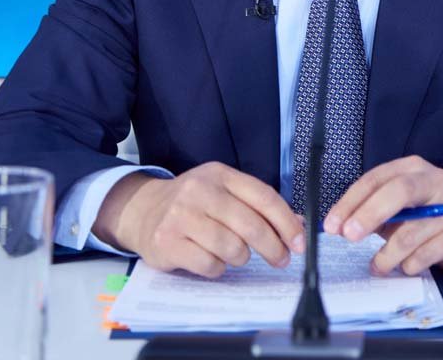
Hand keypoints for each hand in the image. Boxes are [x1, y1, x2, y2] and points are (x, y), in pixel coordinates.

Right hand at [93, 162, 305, 277]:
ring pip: (232, 248)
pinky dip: (217, 268)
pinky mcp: (168, 241)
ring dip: (240, 258)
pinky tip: (211, 260)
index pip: (264, 197)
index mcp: (220, 175)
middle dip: (273, 248)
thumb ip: (256, 206)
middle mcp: (201, 191)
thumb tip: (298, 226)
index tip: (300, 243)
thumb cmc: (192, 205)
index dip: (287, 223)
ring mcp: (181, 215)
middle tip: (281, 260)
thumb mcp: (223, 193)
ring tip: (234, 255)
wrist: (142, 210)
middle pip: (251, 226)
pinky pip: (209, 264)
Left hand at [322, 155, 442, 275]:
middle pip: (399, 192)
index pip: (376, 179)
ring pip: (411, 232)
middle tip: (350, 236)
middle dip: (369, 214)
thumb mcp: (398, 206)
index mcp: (411, 168)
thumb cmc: (424, 215)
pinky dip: (409, 264)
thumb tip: (341, 227)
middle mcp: (434, 180)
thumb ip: (372, 211)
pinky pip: (427, 253)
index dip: (351, 202)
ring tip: (377, 265)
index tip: (333, 225)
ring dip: (387, 255)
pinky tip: (405, 266)